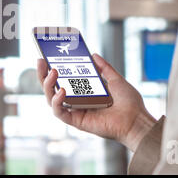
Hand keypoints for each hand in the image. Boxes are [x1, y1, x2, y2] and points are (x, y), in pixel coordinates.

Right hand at [37, 53, 156, 151]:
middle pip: (52, 89)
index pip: (63, 80)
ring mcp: (75, 111)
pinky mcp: (76, 121)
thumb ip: (104, 68)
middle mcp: (77, 102)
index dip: (52, 70)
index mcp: (84, 92)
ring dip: (48, 85)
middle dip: (43, 75)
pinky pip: (59, 112)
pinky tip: (62, 91)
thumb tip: (93, 55)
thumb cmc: (129, 104)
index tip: (46, 56)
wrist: (137, 120)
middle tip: (41, 62)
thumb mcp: (115, 79)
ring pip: (51, 99)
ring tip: (53, 72)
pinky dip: (57, 101)